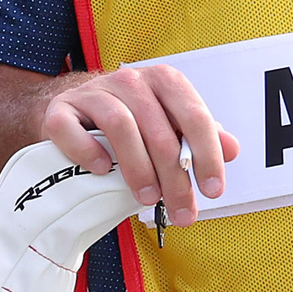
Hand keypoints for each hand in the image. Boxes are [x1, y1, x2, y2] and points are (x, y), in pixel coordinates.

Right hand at [39, 64, 239, 225]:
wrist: (74, 112)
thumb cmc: (131, 123)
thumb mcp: (169, 127)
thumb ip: (200, 137)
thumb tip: (232, 149)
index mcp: (163, 81)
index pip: (193, 114)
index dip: (207, 154)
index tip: (213, 190)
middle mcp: (129, 80)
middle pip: (158, 129)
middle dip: (174, 177)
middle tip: (181, 211)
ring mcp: (92, 93)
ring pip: (120, 125)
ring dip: (137, 167)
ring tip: (146, 198)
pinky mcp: (60, 111)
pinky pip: (72, 129)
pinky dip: (87, 151)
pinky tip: (99, 170)